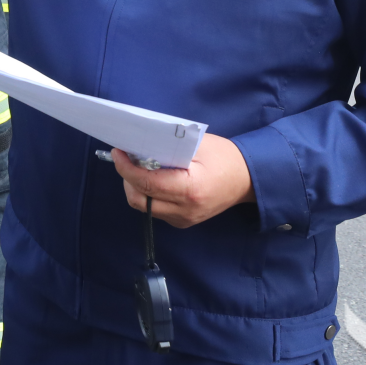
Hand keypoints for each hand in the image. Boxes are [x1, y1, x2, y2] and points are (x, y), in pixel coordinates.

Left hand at [111, 134, 253, 227]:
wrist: (248, 179)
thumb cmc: (224, 157)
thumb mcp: (198, 144)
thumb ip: (168, 145)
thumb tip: (139, 142)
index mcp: (190, 189)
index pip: (147, 183)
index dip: (126, 168)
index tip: (118, 152)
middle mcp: (185, 210)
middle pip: (139, 200)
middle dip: (127, 179)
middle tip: (126, 159)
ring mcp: (184, 219)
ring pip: (144, 207)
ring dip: (135, 187)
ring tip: (138, 168)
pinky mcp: (183, 222)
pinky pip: (155, 210)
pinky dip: (148, 195)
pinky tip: (152, 179)